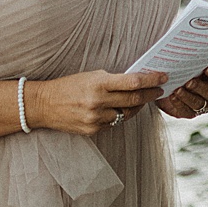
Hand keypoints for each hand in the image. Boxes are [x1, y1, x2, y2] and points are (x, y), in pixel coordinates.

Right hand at [26, 69, 166, 135]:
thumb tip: (139, 81)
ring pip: (127, 113)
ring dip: (137, 106)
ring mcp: (95, 119)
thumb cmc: (70, 86)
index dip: (152, 80)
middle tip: (160, 90)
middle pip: (134, 99)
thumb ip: (114, 80)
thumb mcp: (92, 76)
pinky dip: (120, 115)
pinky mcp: (92, 130)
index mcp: (99, 84)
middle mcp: (98, 102)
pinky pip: (114, 123)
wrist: (44, 105)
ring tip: (141, 99)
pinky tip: (121, 109)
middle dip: (151, 94)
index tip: (164, 76)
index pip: (133, 82)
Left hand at [157, 64, 207, 119]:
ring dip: (188, 97)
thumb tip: (189, 47)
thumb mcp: (188, 65)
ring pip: (199, 103)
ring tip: (178, 90)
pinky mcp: (190, 113)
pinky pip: (186, 111)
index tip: (207, 67)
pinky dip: (179, 104)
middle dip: (200, 87)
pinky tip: (172, 96)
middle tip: (189, 82)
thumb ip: (192, 60)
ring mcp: (203, 105)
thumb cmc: (183, 71)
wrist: (168, 85)